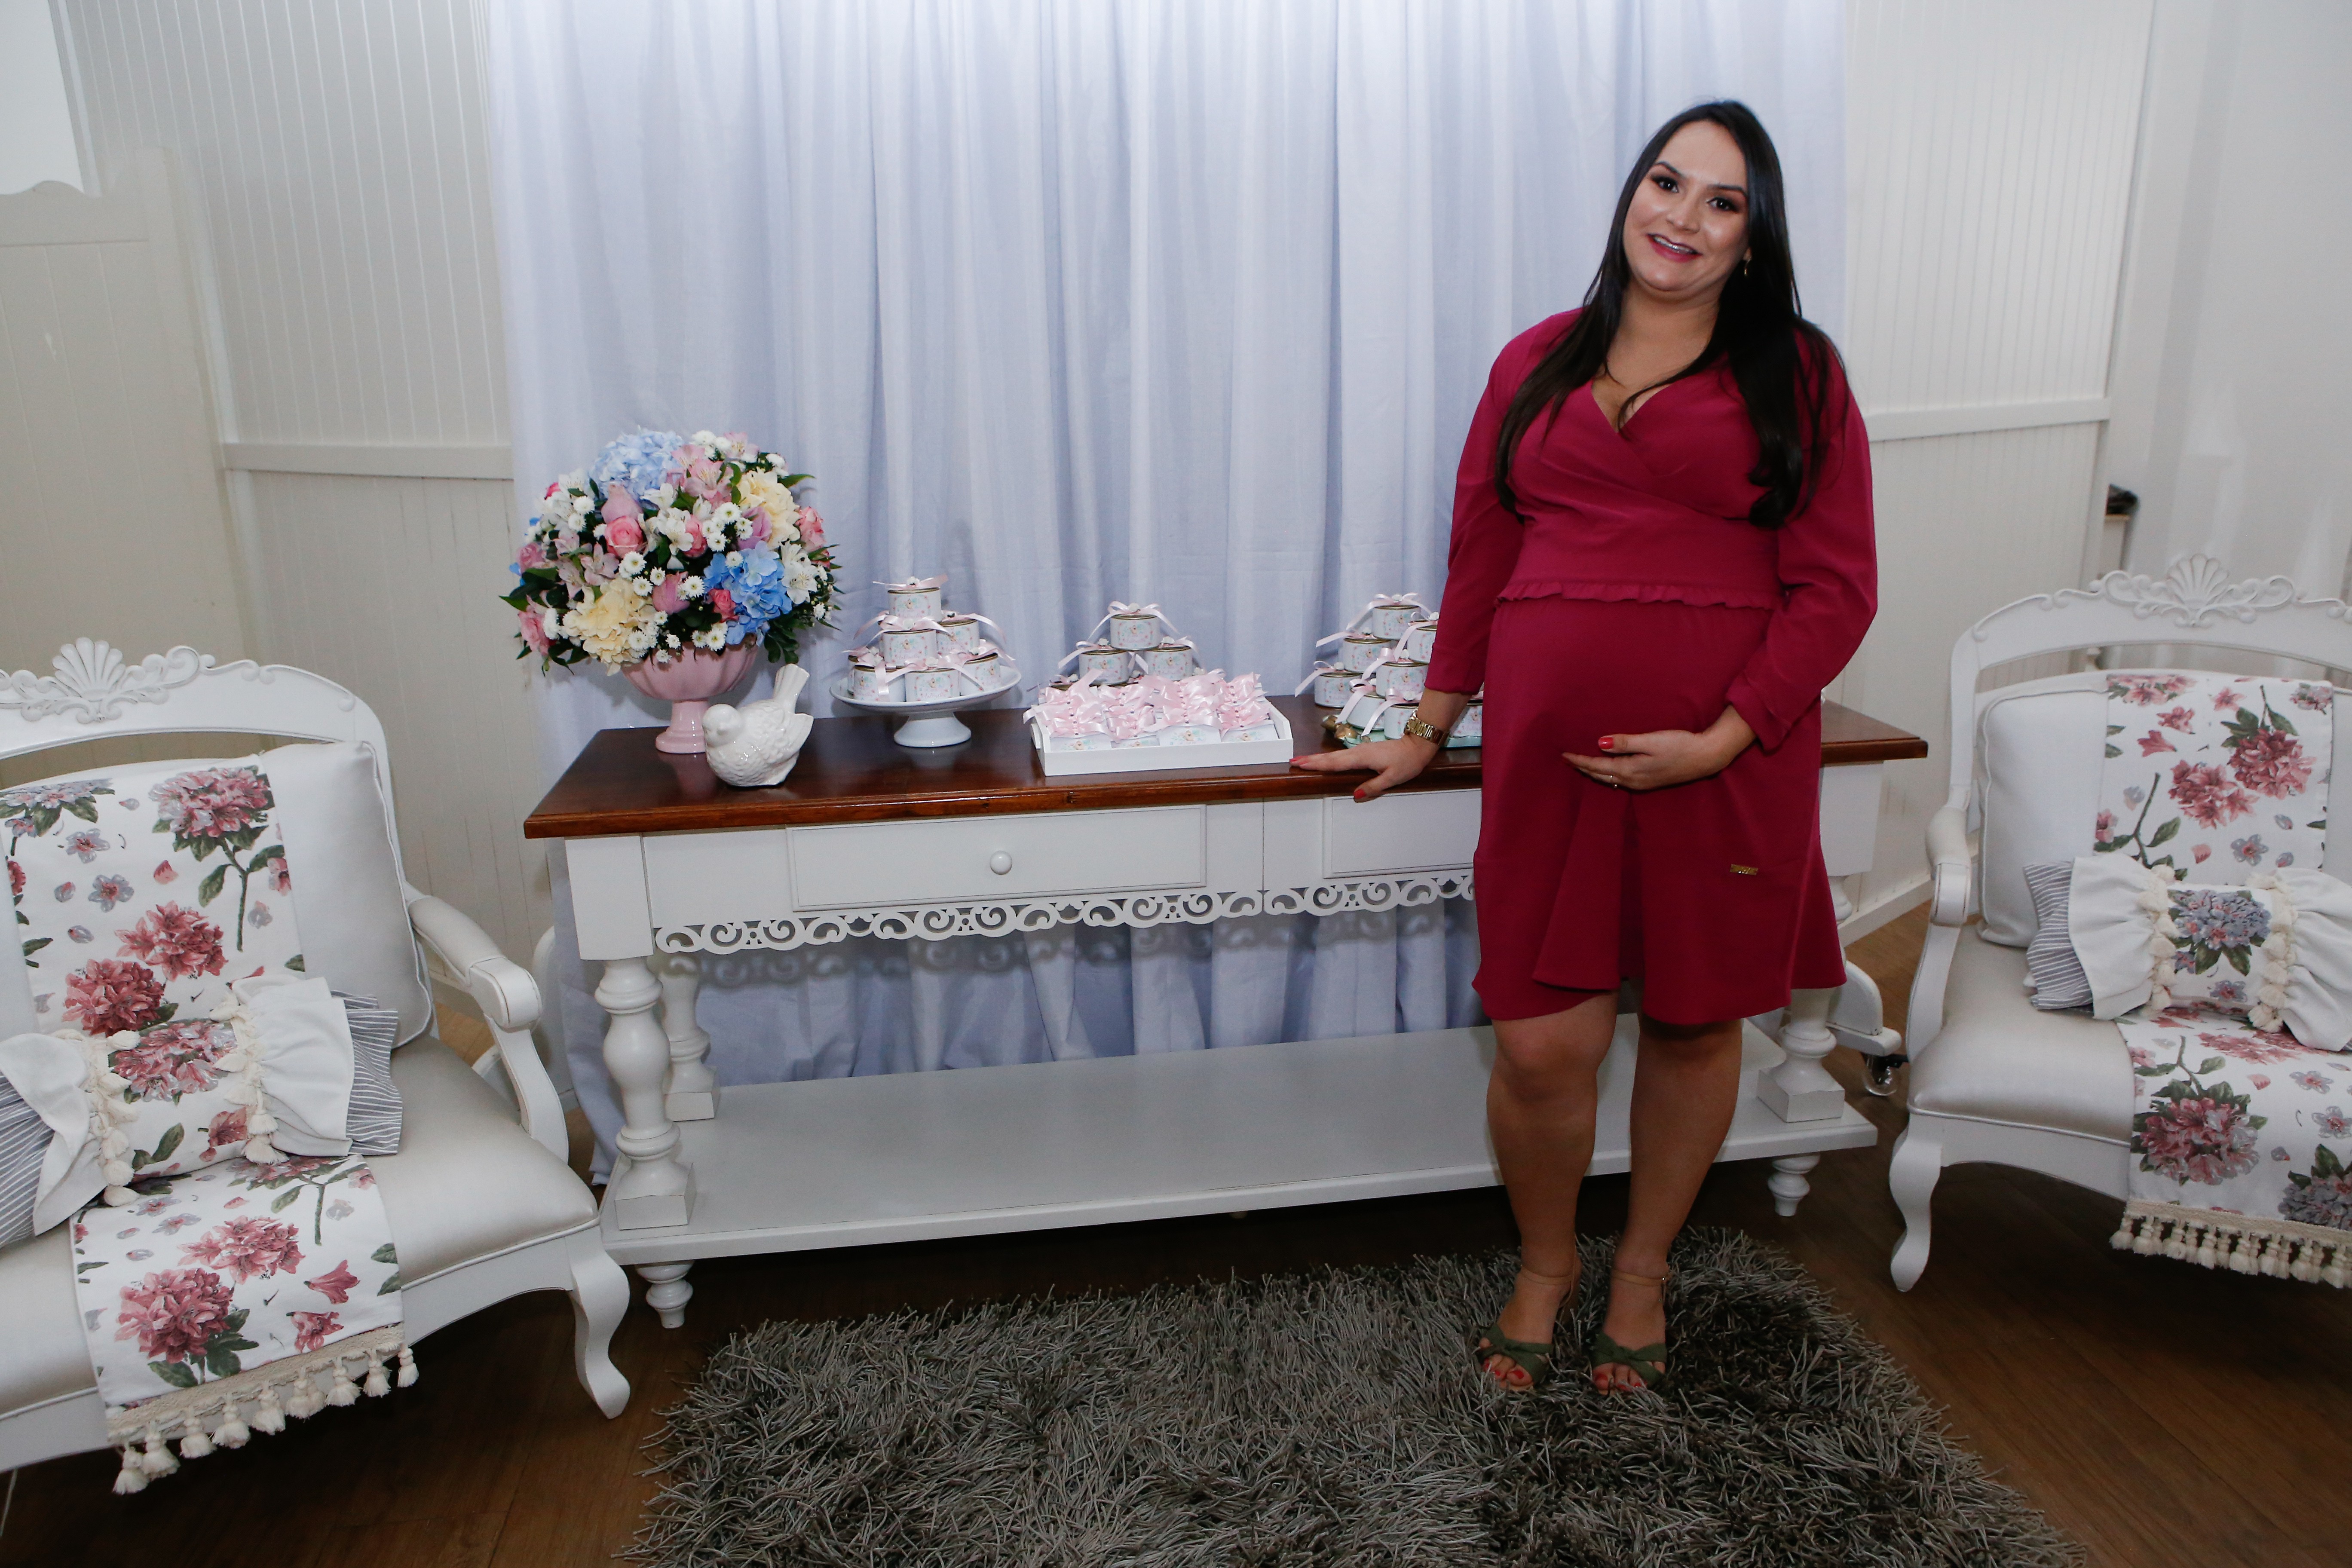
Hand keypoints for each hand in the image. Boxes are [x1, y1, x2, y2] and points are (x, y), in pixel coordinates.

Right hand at [1290, 735, 1440, 801]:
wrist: (1417, 746)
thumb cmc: (1407, 761)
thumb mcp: (1393, 778)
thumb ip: (1374, 786)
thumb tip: (1356, 795)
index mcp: (1363, 758)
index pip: (1335, 763)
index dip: (1317, 764)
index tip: (1301, 764)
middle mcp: (1359, 752)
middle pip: (1330, 757)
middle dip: (1311, 759)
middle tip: (1293, 760)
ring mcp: (1361, 750)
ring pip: (1335, 755)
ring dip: (1318, 758)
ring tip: (1302, 760)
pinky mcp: (1364, 751)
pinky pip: (1342, 755)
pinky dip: (1330, 758)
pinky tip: (1326, 760)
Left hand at [1564, 707, 1753, 791]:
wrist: (1706, 758)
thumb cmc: (1680, 745)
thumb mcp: (1652, 741)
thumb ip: (1625, 743)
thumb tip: (1599, 743)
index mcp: (1630, 770)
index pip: (1597, 766)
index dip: (1579, 760)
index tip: (1564, 754)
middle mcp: (1633, 780)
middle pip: (1600, 775)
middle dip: (1583, 767)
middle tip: (1567, 759)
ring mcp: (1641, 783)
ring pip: (1610, 779)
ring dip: (1594, 772)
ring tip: (1581, 765)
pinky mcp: (1649, 781)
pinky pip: (1620, 780)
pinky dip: (1608, 774)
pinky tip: (1607, 770)